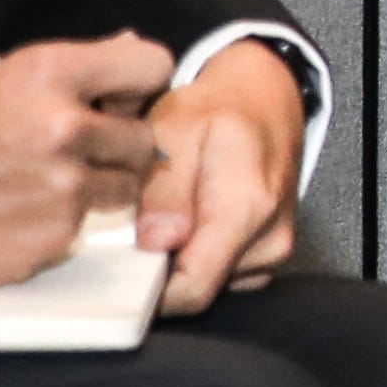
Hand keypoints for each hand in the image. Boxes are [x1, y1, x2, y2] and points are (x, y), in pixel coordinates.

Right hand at [0, 38, 168, 295]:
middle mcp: (63, 128)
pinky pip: (86, 225)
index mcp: (45, 75)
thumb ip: (62, 71)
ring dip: (99, 185)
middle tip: (75, 147)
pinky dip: (63, 220)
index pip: (151, 64)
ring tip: (41, 180)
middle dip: (118, 142)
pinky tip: (19, 211)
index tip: (120, 96)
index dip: (137, 83)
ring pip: (126, 186)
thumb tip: (127, 46)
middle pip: (145, 136)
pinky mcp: (53, 238)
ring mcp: (62, 188)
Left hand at [135, 45, 306, 317]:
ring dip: (174, 259)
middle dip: (156, 268)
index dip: (144, 290)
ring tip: (164, 212)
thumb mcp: (175, 128)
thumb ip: (164, 189)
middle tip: (135, 223)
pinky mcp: (266, 254)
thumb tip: (155, 244)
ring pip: (205, 285)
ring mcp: (272, 251)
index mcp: (247, 209)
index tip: (114, 266)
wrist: (264, 96)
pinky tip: (185, 217)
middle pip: (195, 291)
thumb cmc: (217, 107)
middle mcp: (269, 239)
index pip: (191, 289)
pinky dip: (193, 253)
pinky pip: (218, 274)